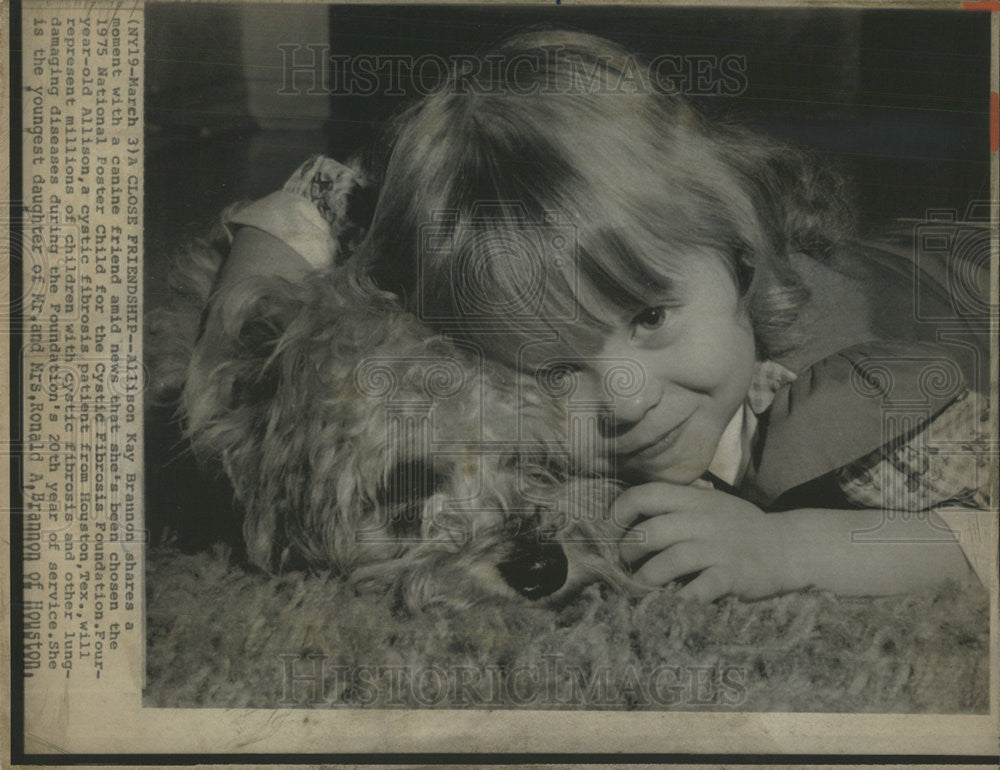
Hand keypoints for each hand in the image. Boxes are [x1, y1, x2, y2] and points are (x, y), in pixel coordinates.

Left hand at [615, 482, 800, 601]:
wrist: (791, 548)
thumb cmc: (743, 528)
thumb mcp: (714, 503)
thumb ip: (680, 503)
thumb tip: (637, 509)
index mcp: (695, 500)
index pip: (647, 494)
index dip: (622, 510)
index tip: (614, 528)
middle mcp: (703, 521)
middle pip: (651, 532)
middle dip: (628, 551)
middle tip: (623, 564)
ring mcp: (718, 549)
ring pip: (668, 562)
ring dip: (645, 579)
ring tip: (638, 588)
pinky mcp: (731, 576)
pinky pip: (696, 590)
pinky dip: (678, 600)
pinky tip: (670, 605)